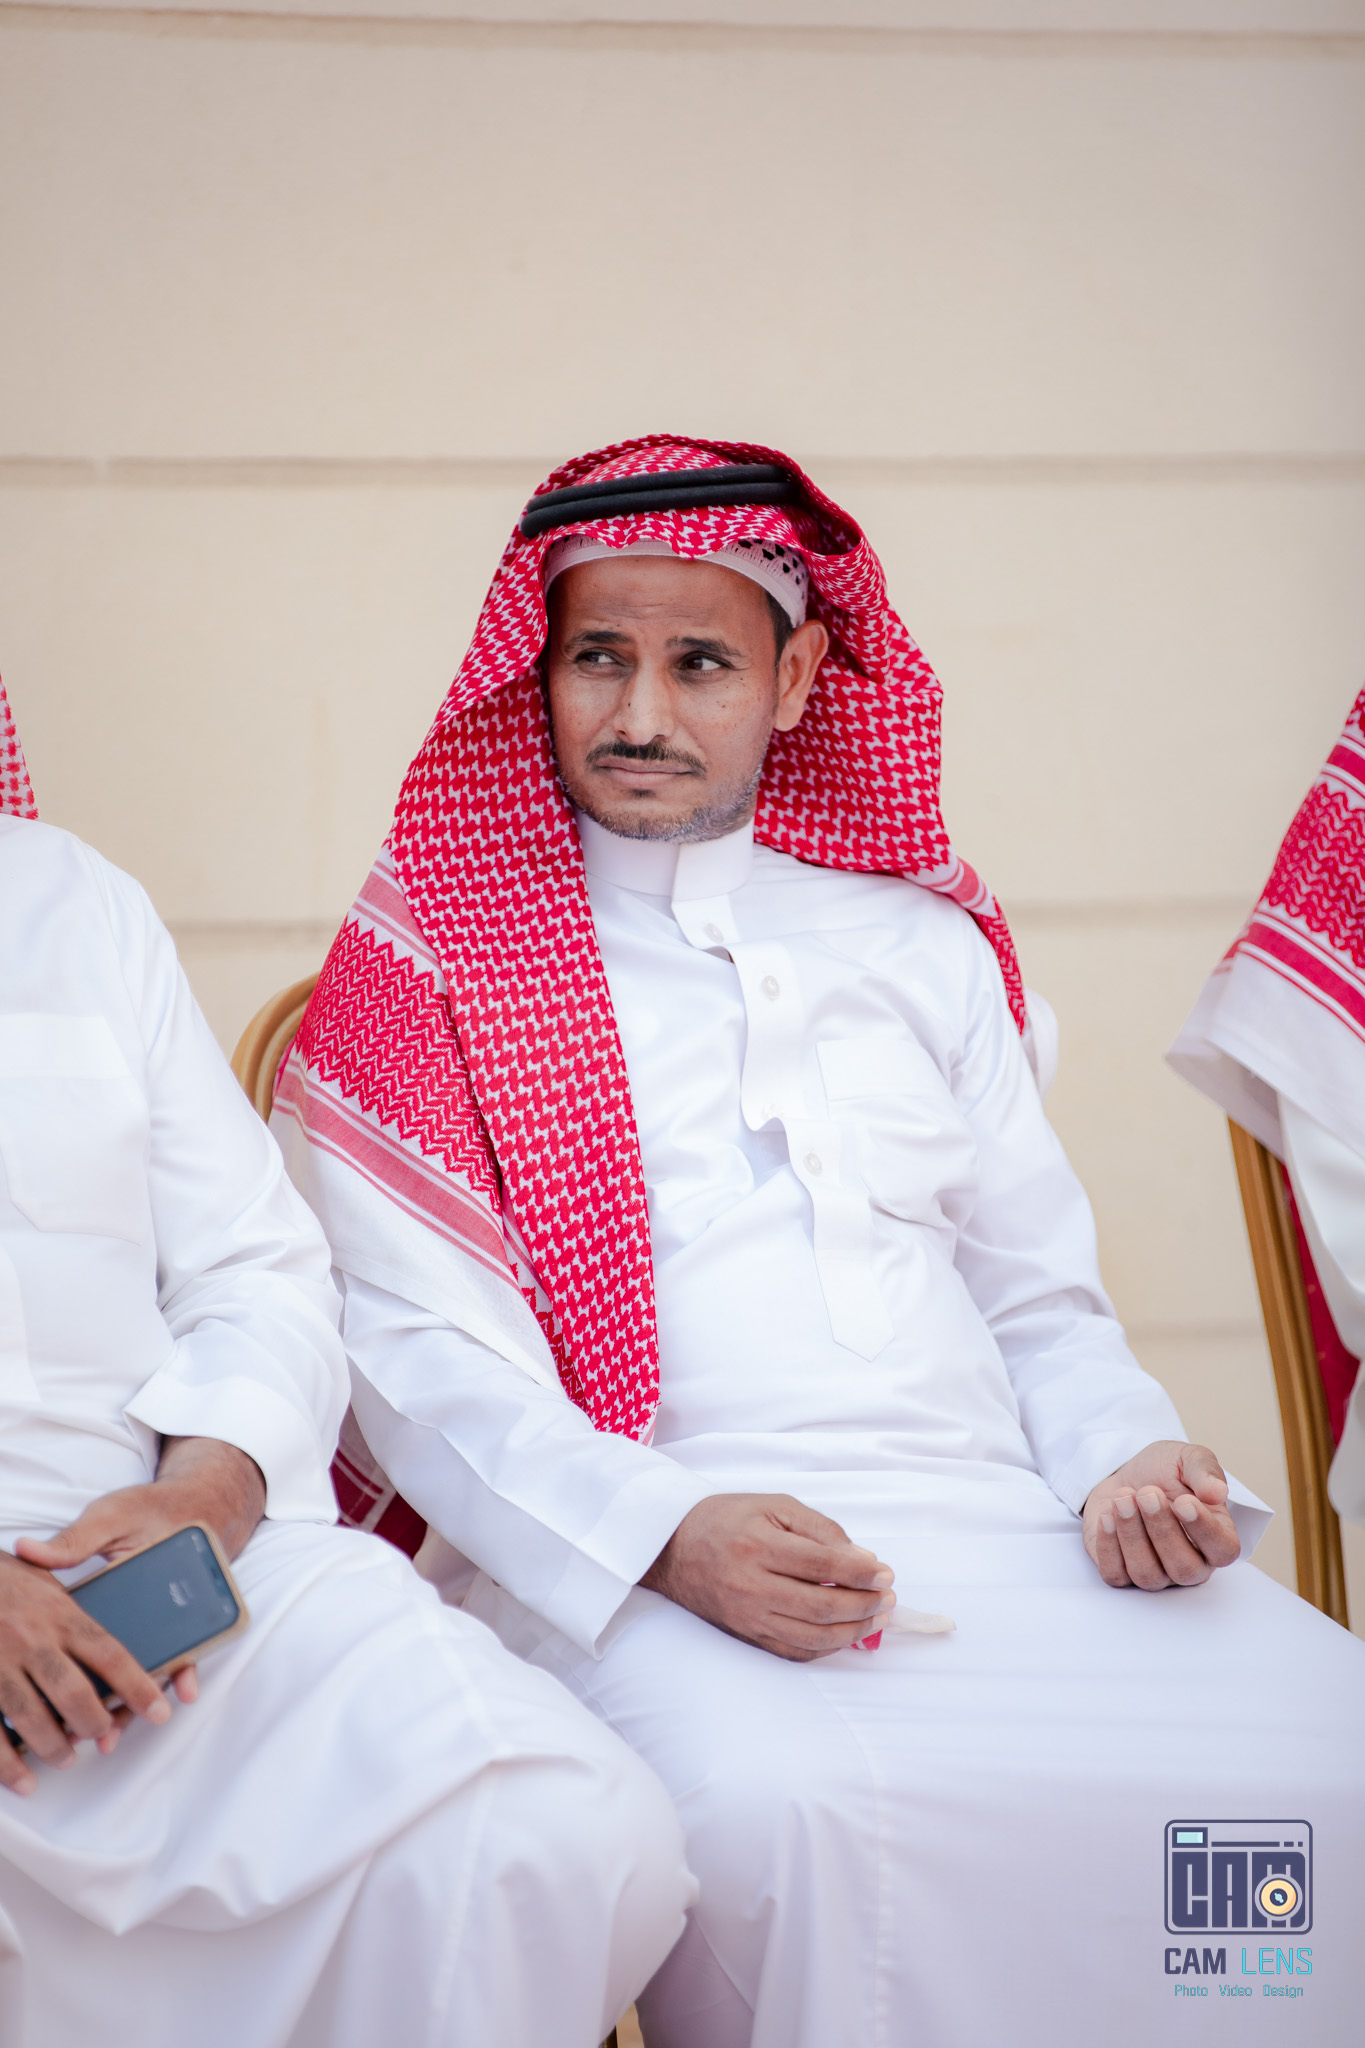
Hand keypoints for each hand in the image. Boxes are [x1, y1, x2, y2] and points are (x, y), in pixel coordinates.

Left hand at [1, 1438, 264, 1793]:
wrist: (202, 1503)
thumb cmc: (154, 1510)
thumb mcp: (113, 1516)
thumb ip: (74, 1540)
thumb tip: (28, 1551)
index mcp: (146, 1576)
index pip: (131, 1627)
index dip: (121, 1664)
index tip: (108, 1690)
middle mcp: (164, 1604)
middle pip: (146, 1658)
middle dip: (127, 1699)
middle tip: (106, 1732)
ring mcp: (167, 1616)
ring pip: (155, 1664)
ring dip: (135, 1700)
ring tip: (113, 1734)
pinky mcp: (162, 1620)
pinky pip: (161, 1655)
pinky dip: (152, 1683)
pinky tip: (142, 1710)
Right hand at [640, 1493, 894, 1661]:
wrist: (672, 1548)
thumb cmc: (728, 1519)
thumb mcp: (774, 1505)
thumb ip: (821, 1530)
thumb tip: (863, 1560)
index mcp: (758, 1546)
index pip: (823, 1566)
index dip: (862, 1573)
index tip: (886, 1573)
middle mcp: (751, 1587)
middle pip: (821, 1608)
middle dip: (865, 1605)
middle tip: (889, 1598)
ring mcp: (748, 1617)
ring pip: (812, 1637)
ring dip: (853, 1632)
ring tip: (877, 1618)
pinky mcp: (746, 1635)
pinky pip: (794, 1652)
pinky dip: (826, 1647)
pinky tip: (845, 1634)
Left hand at [1083, 1441, 1240, 1590]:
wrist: (1125, 1474)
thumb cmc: (1164, 1472)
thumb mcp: (1188, 1458)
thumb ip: (1205, 1471)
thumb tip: (1218, 1492)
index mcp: (1217, 1537)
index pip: (1223, 1551)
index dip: (1205, 1530)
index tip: (1184, 1501)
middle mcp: (1190, 1563)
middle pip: (1184, 1569)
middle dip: (1162, 1530)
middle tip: (1147, 1493)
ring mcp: (1157, 1574)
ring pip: (1148, 1575)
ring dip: (1132, 1534)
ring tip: (1123, 1498)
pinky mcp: (1122, 1573)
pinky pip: (1115, 1574)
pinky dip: (1109, 1545)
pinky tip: (1107, 1516)